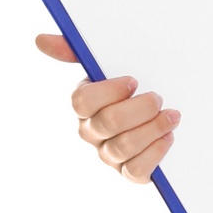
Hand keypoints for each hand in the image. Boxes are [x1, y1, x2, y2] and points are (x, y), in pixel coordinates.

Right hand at [34, 30, 178, 183]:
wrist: (162, 109)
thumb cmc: (129, 87)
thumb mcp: (107, 64)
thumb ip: (75, 51)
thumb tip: (40, 40)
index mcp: (83, 104)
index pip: (82, 102)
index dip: (109, 92)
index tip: (133, 81)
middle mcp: (91, 131)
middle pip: (108, 123)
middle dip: (139, 109)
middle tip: (158, 98)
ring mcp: (108, 154)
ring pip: (123, 147)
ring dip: (153, 129)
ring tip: (171, 116)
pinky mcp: (128, 172)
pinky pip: (135, 170)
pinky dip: (155, 153)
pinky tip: (168, 136)